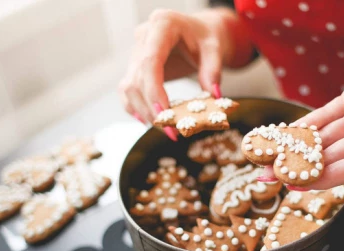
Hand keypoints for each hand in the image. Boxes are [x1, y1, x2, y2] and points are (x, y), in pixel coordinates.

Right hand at [119, 8, 232, 124]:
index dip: (153, 91)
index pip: (150, 61)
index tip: (164, 115)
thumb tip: (213, 96)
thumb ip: (214, 70)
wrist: (200, 32)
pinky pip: (127, 89)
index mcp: (162, 25)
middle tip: (172, 132)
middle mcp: (144, 36)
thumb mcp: (216, 48)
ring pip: (129, 87)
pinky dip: (135, 107)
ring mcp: (136, 51)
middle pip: (137, 78)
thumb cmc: (207, 37)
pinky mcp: (135, 65)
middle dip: (152, 109)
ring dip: (144, 112)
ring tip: (165, 129)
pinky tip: (148, 121)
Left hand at [276, 42, 343, 189]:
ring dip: (295, 150)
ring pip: (323, 141)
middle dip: (301, 169)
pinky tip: (282, 132)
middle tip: (268, 177)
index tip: (300, 184)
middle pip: (333, 159)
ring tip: (265, 159)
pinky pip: (324, 118)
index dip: (330, 177)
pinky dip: (304, 126)